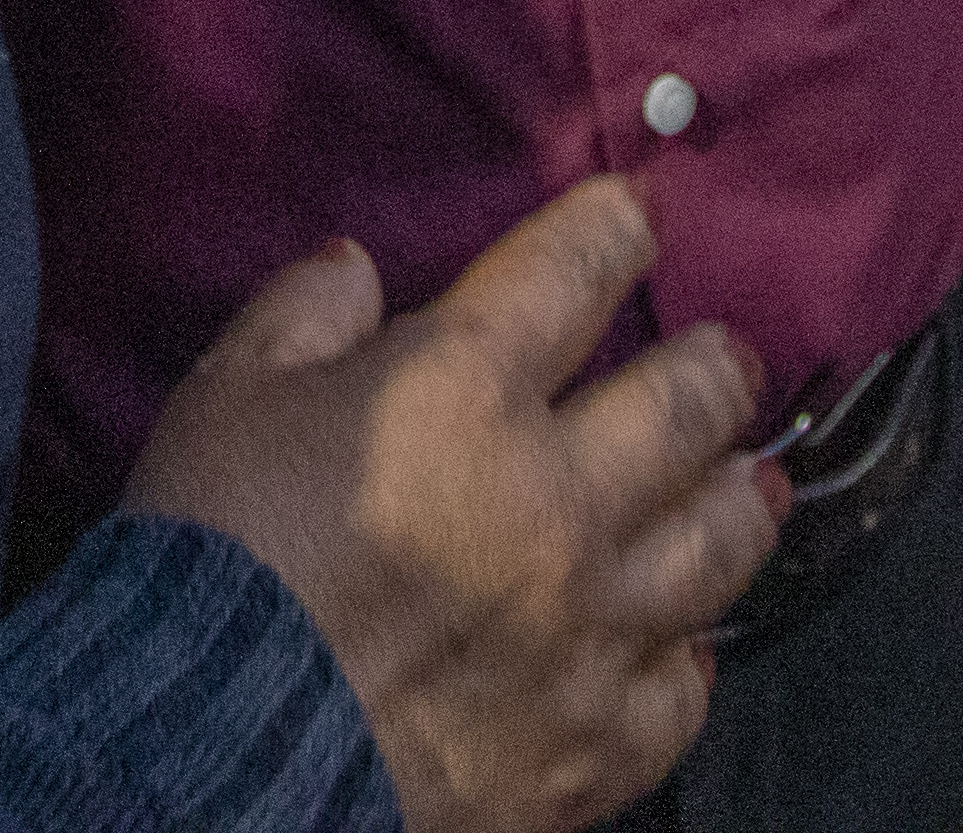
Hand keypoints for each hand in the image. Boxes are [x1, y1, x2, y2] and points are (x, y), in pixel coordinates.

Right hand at [117, 177, 779, 832]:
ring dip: (741, 499)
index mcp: (464, 391)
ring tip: (753, 478)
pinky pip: (679, 696)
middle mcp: (556, 501)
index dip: (616, 227)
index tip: (640, 212)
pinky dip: (688, 663)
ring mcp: (588, 629)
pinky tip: (686, 646)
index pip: (574, 271)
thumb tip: (355, 268)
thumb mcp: (226, 397)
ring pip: (716, 548)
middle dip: (716, 367)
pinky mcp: (589, 746)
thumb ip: (299, 317)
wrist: (209, 750)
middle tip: (725, 356)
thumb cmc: (210, 558)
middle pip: (685, 407)